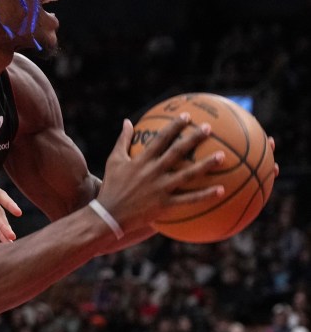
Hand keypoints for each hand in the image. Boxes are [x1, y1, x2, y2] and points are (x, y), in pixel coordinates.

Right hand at [95, 114, 223, 248]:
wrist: (109, 215)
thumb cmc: (112, 186)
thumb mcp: (113, 160)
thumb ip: (122, 140)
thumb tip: (127, 121)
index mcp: (141, 160)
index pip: (160, 139)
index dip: (174, 126)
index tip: (187, 116)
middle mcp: (153, 172)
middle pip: (177, 152)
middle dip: (193, 139)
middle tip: (208, 128)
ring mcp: (160, 189)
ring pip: (187, 175)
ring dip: (206, 165)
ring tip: (223, 156)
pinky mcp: (165, 205)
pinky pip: (189, 199)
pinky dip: (205, 195)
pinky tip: (222, 190)